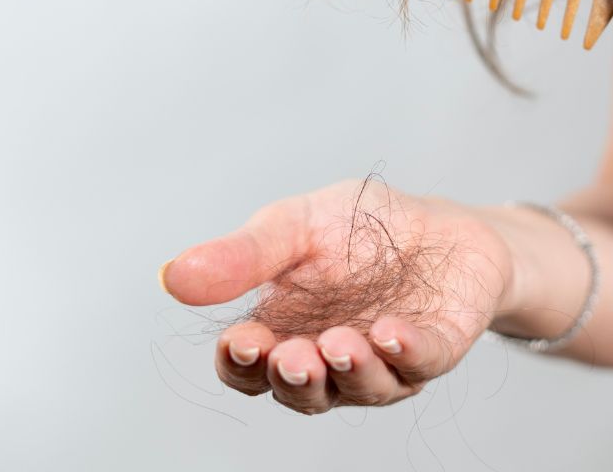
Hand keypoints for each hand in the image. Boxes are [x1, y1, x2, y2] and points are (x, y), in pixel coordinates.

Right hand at [159, 179, 512, 414]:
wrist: (440, 220)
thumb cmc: (358, 228)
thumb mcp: (293, 226)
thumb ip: (243, 256)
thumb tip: (172, 277)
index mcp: (284, 332)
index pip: (250, 368)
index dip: (241, 364)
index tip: (241, 341)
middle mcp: (331, 358)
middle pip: (304, 391)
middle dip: (295, 378)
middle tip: (292, 356)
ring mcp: (386, 361)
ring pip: (363, 388)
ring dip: (350, 371)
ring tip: (340, 343)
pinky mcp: (437, 347)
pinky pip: (423, 361)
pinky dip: (407, 352)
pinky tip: (391, 333)